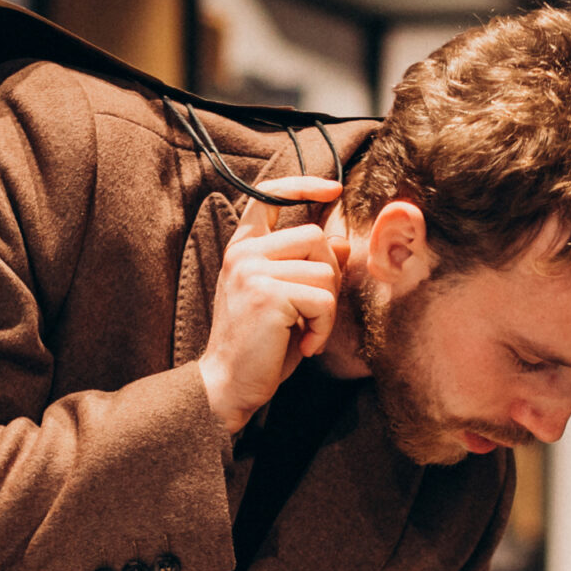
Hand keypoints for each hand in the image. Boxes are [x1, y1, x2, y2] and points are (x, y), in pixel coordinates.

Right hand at [196, 176, 343, 434]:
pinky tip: (307, 344)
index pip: (269, 195)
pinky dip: (325, 326)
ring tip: (308, 332)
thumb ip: (308, 268)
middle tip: (315, 313)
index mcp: (243, 249)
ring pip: (324, 269)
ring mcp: (252, 271)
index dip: (304, 185)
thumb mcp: (286, 300)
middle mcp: (243, 253)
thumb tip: (342, 242)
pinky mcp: (267, 294)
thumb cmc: (259, 347)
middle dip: (329, 275)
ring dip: (328, 308)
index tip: (335, 189)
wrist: (228, 385)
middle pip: (315, 236)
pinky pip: (323, 298)